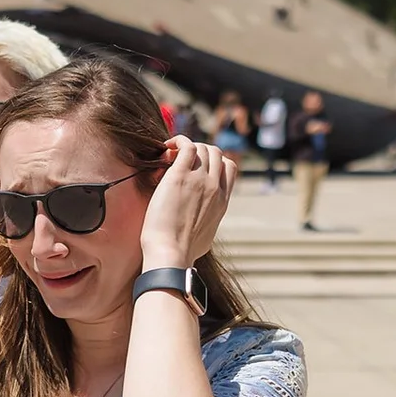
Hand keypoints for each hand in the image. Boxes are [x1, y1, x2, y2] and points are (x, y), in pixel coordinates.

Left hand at [139, 136, 234, 267]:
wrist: (171, 254)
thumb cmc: (182, 252)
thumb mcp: (206, 236)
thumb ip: (208, 222)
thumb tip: (203, 227)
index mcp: (223, 201)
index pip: (229, 168)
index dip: (214, 162)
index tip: (198, 167)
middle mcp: (215, 187)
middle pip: (216, 153)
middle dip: (199, 152)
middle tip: (180, 161)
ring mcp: (200, 180)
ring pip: (202, 147)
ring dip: (186, 147)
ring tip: (170, 156)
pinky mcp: (180, 176)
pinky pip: (186, 145)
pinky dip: (177, 142)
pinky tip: (166, 149)